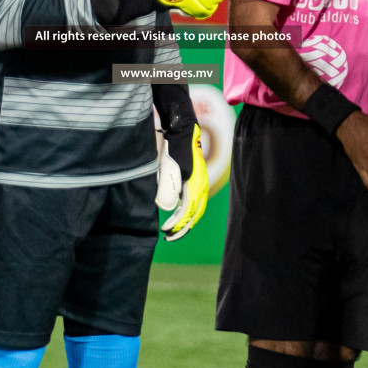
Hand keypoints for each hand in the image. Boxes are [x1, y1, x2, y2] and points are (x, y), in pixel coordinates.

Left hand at [157, 123, 208, 240]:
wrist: (183, 130)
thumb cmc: (175, 148)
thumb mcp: (169, 167)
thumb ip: (168, 188)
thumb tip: (167, 209)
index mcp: (196, 185)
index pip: (188, 212)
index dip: (178, 225)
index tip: (166, 231)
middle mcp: (202, 186)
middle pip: (195, 214)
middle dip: (183, 228)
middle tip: (169, 237)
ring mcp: (201, 183)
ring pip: (196, 209)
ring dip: (186, 221)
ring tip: (173, 230)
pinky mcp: (197, 180)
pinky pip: (195, 201)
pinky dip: (187, 212)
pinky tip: (178, 214)